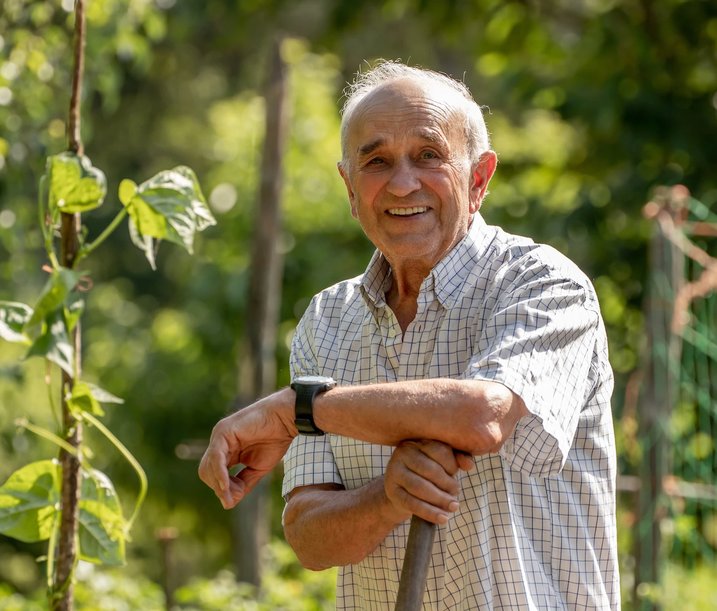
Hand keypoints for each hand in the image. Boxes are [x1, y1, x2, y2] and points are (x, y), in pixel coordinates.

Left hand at [198, 389, 296, 508]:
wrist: (287, 419)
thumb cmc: (276, 439)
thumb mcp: (258, 468)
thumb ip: (243, 483)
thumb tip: (227, 504)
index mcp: (227, 450)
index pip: (214, 476)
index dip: (224, 490)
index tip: (240, 496)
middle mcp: (219, 443)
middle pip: (207, 473)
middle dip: (219, 488)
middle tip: (236, 496)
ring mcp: (219, 436)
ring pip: (208, 467)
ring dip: (219, 485)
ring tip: (235, 492)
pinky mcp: (223, 432)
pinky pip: (216, 458)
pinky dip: (220, 474)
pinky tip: (226, 485)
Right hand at [383, 439, 473, 524]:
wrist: (401, 491)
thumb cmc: (427, 474)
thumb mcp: (441, 463)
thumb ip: (457, 459)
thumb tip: (469, 464)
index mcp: (418, 441)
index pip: (439, 449)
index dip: (452, 465)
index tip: (456, 475)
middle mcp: (403, 452)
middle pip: (430, 470)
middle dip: (448, 485)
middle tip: (456, 494)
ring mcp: (394, 471)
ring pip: (420, 487)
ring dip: (440, 500)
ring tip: (453, 507)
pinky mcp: (391, 491)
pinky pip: (412, 503)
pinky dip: (430, 513)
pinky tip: (443, 519)